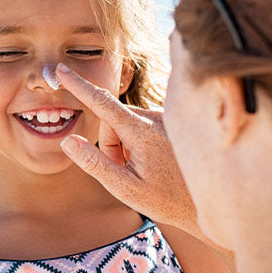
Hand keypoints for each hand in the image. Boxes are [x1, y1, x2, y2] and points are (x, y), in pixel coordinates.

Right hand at [55, 63, 203, 241]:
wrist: (211, 202)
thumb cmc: (167, 201)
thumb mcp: (125, 188)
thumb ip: (95, 163)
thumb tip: (69, 141)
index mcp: (143, 132)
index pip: (102, 103)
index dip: (78, 86)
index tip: (60, 70)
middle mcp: (156, 118)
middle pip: (112, 121)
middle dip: (110, 144)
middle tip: (126, 172)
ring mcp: (165, 119)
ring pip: (125, 124)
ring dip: (125, 145)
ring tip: (144, 170)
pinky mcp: (171, 122)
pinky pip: (141, 126)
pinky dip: (138, 143)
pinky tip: (156, 163)